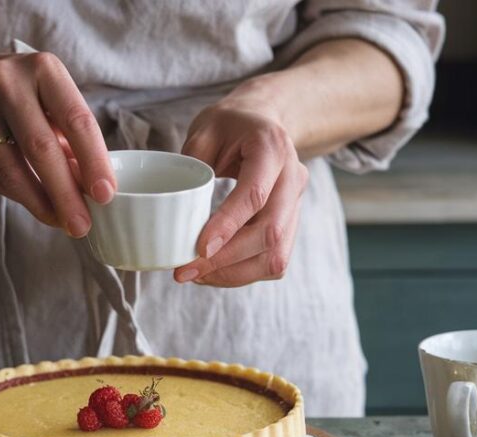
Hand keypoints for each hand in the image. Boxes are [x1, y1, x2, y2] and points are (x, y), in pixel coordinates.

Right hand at [0, 39, 114, 235]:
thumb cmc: (23, 95)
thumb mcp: (53, 101)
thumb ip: (72, 141)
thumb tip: (94, 191)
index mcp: (43, 69)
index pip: (76, 120)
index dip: (94, 161)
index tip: (106, 195)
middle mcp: (6, 81)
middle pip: (41, 148)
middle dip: (65, 193)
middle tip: (81, 225)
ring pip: (10, 168)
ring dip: (39, 202)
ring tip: (59, 220)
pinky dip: (14, 194)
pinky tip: (32, 203)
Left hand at [174, 98, 308, 286]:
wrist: (264, 121)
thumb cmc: (231, 124)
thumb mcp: (205, 128)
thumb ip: (192, 164)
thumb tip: (179, 213)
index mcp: (272, 148)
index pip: (255, 195)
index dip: (227, 226)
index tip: (197, 249)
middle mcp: (293, 178)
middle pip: (270, 233)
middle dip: (226, 260)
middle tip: (186, 271)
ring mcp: (296, 204)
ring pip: (276, 256)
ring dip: (235, 274)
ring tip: (197, 275)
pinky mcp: (291, 224)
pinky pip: (274, 260)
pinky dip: (245, 273)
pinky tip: (216, 270)